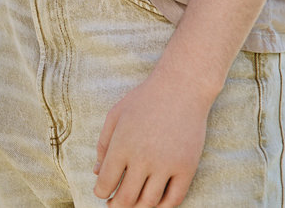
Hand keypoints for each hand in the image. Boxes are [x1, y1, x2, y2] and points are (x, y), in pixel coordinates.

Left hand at [92, 71, 210, 207]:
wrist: (181, 88)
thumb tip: (97, 173)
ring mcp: (167, 165)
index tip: (102, 193)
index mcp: (122, 145)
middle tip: (113, 206)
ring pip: (149, 202)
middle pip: (126, 198)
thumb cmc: (144, 100)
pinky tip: (154, 203)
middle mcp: (143, 158)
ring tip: (132, 205)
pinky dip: (162, 207)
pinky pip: (174, 199)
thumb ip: (103, 144)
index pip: (106, 182)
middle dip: (116, 206)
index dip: (101, 192)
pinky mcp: (187, 168)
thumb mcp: (115, 115)